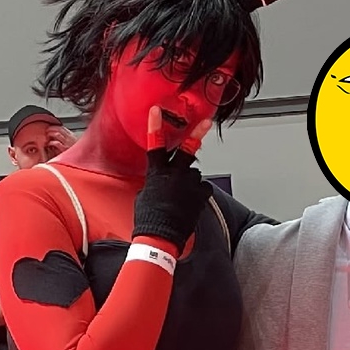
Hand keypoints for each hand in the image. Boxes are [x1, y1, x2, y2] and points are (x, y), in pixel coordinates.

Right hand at [130, 108, 214, 254]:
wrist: (160, 238)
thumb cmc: (148, 219)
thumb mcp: (143, 196)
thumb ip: (154, 183)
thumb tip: (159, 182)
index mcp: (157, 173)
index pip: (155, 145)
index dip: (155, 126)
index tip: (156, 111)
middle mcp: (175, 175)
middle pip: (188, 150)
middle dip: (197, 133)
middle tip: (206, 122)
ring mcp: (190, 184)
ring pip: (194, 173)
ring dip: (190, 180)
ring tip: (182, 196)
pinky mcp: (201, 195)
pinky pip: (203, 187)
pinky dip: (198, 192)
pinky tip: (190, 202)